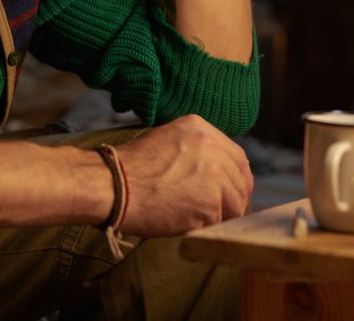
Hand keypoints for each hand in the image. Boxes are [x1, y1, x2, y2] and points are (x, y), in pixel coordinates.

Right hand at [114, 114, 252, 236]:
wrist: (112, 185)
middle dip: (233, 198)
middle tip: (220, 211)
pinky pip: (220, 219)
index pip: (237, 156)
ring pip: (235, 202)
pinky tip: (186, 222)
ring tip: (197, 218)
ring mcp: (214, 172)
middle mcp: (211, 145)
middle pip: (241, 179)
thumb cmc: (130, 169)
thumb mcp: (166, 141)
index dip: (236, 177)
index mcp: (199, 127)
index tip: (230, 191)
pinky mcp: (211, 201)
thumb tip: (216, 173)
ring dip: (221, 214)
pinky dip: (207, 225)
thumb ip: (194, 151)